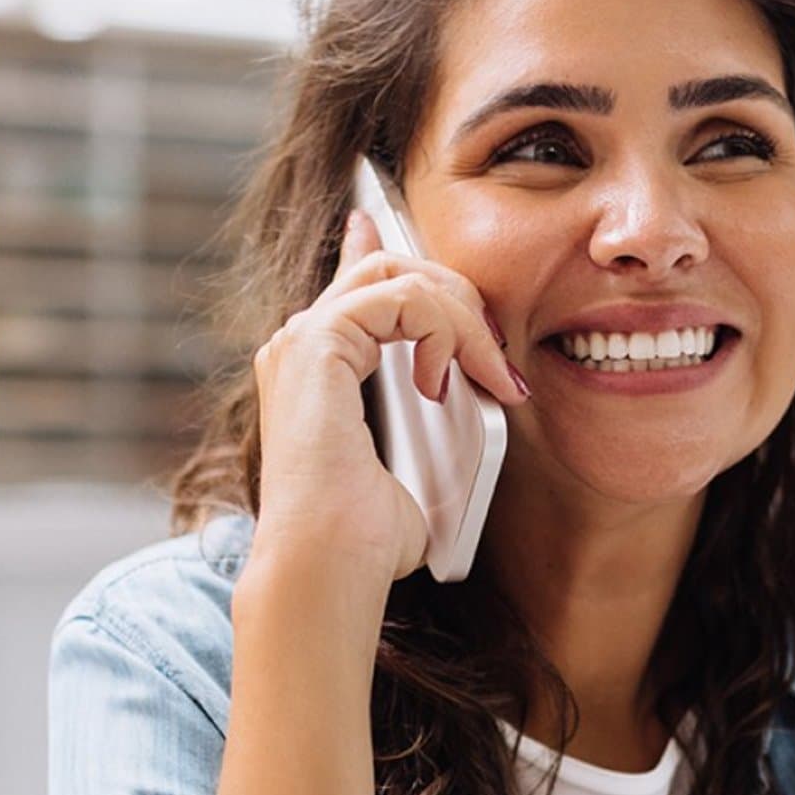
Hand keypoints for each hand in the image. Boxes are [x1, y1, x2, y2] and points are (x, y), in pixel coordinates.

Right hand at [250, 208, 528, 583]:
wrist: (330, 568)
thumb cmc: (367, 542)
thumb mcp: (418, 468)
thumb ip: (433, 420)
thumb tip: (479, 401)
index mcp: (313, 370)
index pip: (352, 284)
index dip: (379, 245)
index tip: (403, 227)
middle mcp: (298, 346)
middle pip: (387, 265)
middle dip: (457, 294)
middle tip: (496, 353)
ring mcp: (300, 340)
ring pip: (400, 273)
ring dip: (464, 317)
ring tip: (490, 375)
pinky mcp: (315, 342)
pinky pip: (403, 297)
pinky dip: (445, 330)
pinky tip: (449, 380)